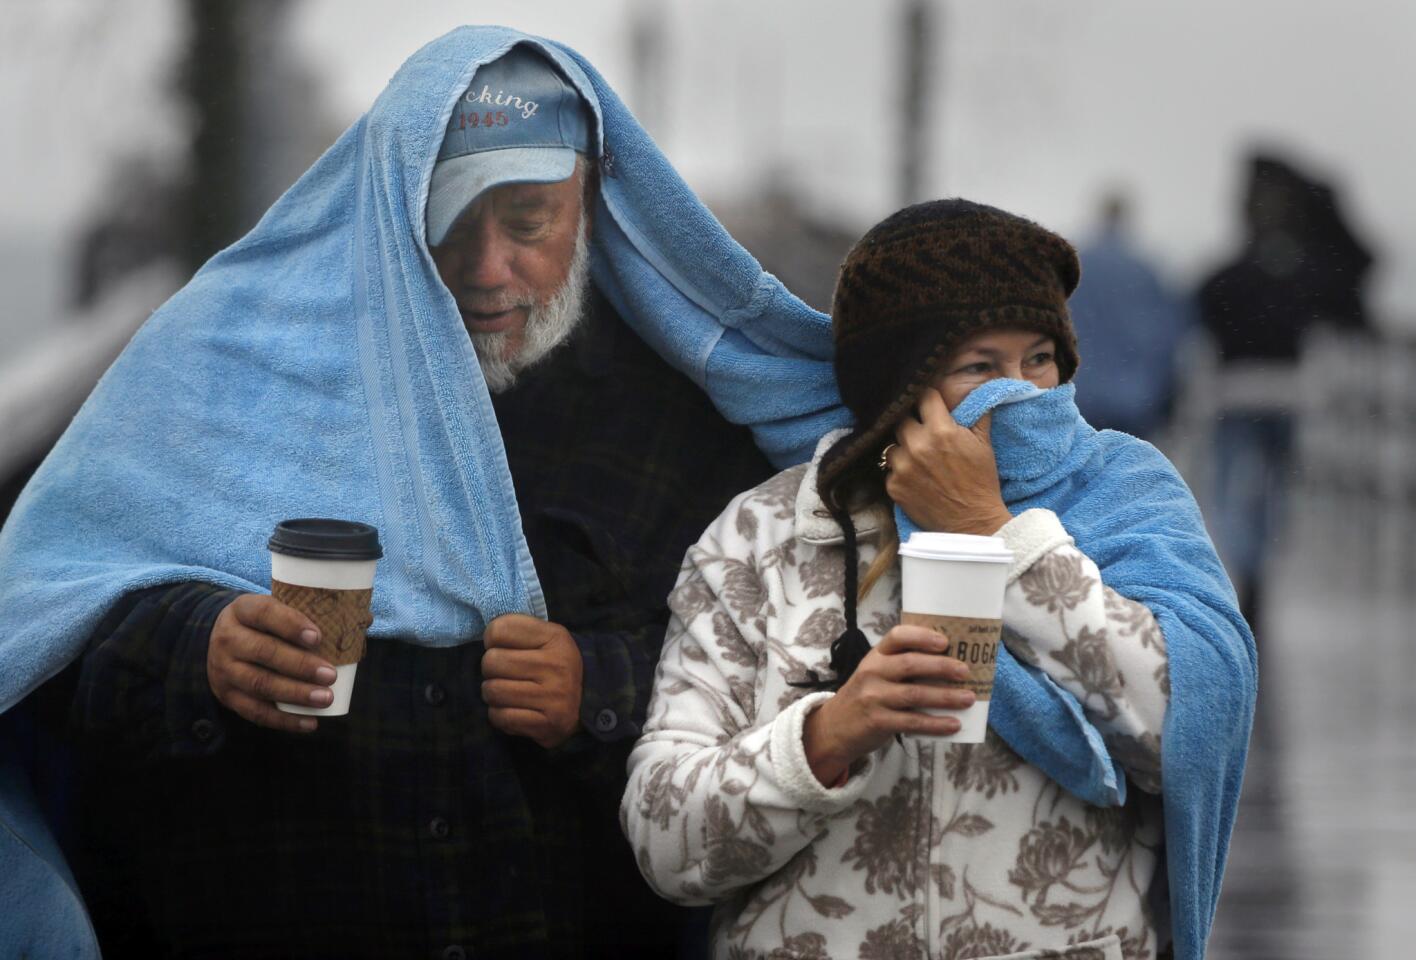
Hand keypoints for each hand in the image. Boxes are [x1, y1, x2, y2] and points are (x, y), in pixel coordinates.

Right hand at [207, 593, 337, 732]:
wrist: (218, 641)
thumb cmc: (264, 624)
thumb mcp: (276, 609)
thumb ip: (313, 613)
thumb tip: (364, 620)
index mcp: (243, 610)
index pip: (265, 613)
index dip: (291, 624)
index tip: (318, 637)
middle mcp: (228, 638)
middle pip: (263, 652)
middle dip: (300, 665)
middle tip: (330, 675)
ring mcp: (224, 670)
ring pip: (259, 684)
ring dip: (295, 694)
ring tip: (325, 699)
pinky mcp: (227, 697)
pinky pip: (255, 712)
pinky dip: (284, 720)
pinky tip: (310, 723)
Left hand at [481, 614, 583, 748]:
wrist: (588, 698)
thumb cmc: (556, 663)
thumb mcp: (546, 636)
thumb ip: (517, 630)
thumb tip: (486, 637)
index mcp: (555, 638)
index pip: (499, 629)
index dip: (493, 639)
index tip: (505, 647)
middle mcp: (557, 666)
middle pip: (492, 661)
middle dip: (491, 668)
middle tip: (503, 672)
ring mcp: (554, 697)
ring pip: (493, 691)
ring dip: (493, 693)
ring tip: (505, 692)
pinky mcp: (547, 725)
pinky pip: (501, 717)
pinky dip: (498, 714)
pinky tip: (510, 709)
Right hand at [801, 625, 975, 785]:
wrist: (834, 726)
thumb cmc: (866, 695)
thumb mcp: (876, 672)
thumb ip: (902, 665)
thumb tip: (952, 663)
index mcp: (876, 655)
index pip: (897, 636)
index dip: (922, 636)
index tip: (945, 642)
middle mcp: (872, 672)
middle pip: (911, 665)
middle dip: (942, 667)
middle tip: (966, 671)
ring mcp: (873, 697)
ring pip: (915, 694)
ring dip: (946, 696)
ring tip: (969, 698)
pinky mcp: (877, 722)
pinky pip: (912, 722)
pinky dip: (935, 724)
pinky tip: (954, 724)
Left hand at [884, 388, 1011, 535]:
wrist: (972, 523)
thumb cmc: (981, 481)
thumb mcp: (984, 443)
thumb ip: (976, 414)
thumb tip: (974, 391)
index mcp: (941, 430)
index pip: (924, 397)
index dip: (928, 399)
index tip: (929, 403)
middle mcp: (918, 446)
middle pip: (901, 419)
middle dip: (912, 423)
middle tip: (923, 433)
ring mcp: (902, 467)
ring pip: (891, 445)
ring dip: (903, 448)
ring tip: (918, 458)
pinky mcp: (893, 486)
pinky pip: (889, 469)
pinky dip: (899, 471)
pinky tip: (915, 477)